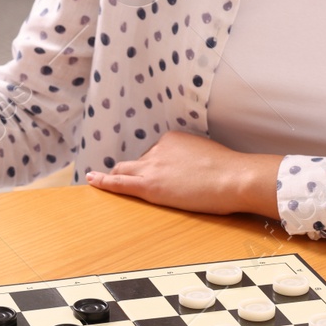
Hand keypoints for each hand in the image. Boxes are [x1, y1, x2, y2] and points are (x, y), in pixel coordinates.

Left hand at [84, 130, 281, 215]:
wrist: (233, 177)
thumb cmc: (230, 170)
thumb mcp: (209, 154)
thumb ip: (196, 159)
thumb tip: (198, 169)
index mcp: (173, 139)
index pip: (156, 153)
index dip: (157, 166)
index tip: (162, 175)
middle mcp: (158, 149)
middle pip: (137, 161)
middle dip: (133, 170)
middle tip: (129, 179)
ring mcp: (152, 167)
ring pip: (125, 171)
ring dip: (117, 176)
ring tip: (103, 180)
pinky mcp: (149, 186)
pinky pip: (119, 183)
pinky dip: (103, 181)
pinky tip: (92, 180)